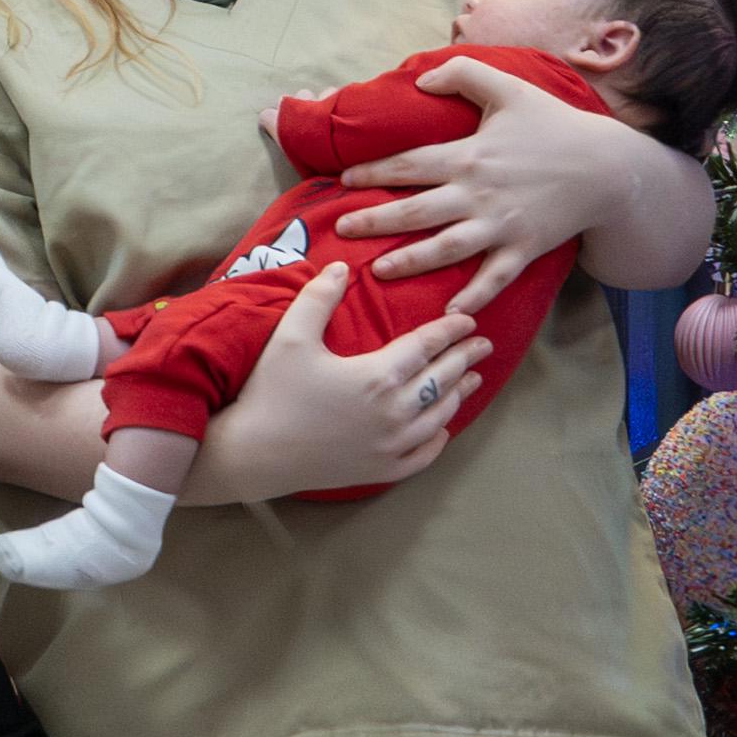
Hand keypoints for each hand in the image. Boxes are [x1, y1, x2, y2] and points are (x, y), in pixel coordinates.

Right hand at [180, 262, 486, 498]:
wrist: (253, 455)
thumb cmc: (270, 393)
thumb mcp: (290, 338)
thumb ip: (318, 299)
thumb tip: (341, 266)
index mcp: (377, 375)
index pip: (427, 345)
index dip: (451, 330)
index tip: (469, 320)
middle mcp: (394, 412)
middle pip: (442, 379)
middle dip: (465, 358)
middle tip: (483, 344)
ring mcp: (391, 445)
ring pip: (440, 416)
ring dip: (459, 394)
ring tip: (472, 379)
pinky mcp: (381, 470)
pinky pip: (424, 455)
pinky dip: (439, 439)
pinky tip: (443, 428)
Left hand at [354, 57, 665, 291]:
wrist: (607, 166)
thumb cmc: (555, 125)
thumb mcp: (510, 88)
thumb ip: (464, 74)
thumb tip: (422, 78)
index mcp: (469, 156)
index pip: (409, 165)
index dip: (373, 173)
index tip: (343, 181)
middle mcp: (478, 194)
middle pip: (416, 211)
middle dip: (375, 221)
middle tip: (342, 229)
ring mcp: (501, 226)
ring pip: (445, 250)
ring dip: (409, 262)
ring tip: (379, 270)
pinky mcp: (524, 249)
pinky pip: (494, 279)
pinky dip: (474, 297)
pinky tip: (450, 313)